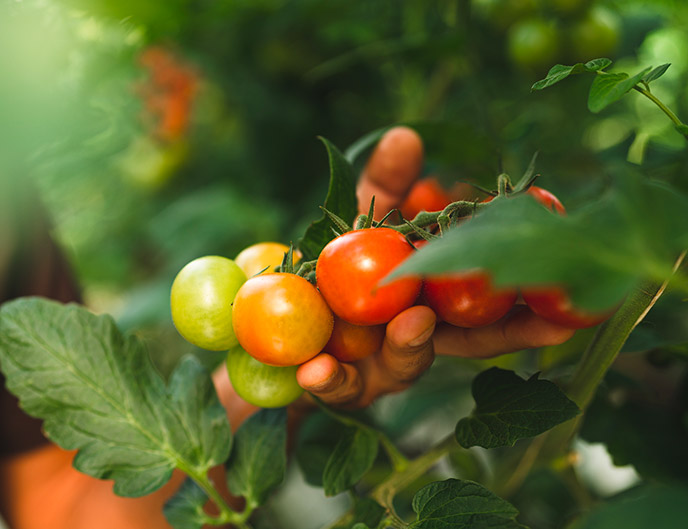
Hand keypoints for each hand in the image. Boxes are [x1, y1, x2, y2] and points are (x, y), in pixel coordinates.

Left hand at [295, 126, 574, 407]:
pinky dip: (330, 380)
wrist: (281, 312)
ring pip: (405, 366)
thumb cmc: (332, 266)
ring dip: (413, 347)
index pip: (492, 307)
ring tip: (413, 323)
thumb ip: (384, 185)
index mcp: (436, 300)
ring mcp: (379, 367)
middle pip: (471, 343)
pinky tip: (314, 372)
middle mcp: (418, 338)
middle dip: (511, 335)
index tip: (573, 300)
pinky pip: (335, 387)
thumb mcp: (357, 222)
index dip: (531, 306)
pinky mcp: (335, 385)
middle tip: (548, 323)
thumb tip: (405, 135)